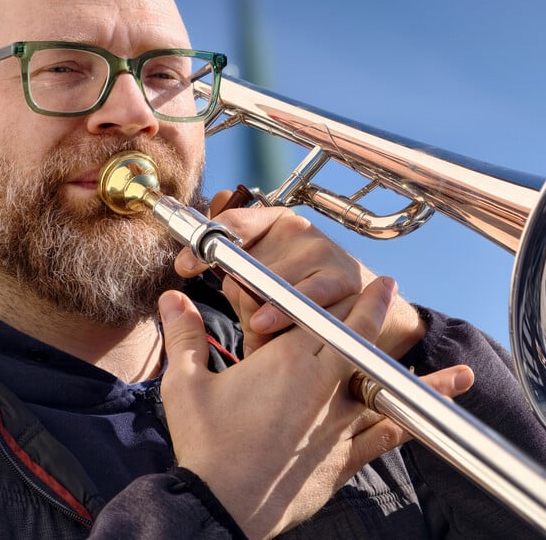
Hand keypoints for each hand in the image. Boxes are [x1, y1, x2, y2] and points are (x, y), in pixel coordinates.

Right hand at [159, 277, 473, 537]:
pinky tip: (434, 419)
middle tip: (391, 290)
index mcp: (287, 362)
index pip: (327, 318)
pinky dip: (412, 422)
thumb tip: (171, 299)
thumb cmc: (206, 446)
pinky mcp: (343, 458)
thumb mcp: (186, 386)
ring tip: (460, 372)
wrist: (219, 504)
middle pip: (360, 341)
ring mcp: (338, 423)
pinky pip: (385, 436)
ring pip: (386, 390)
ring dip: (422, 378)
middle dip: (378, 312)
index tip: (373, 281)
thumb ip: (184, 336)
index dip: (354, 298)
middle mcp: (322, 386)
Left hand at [175, 202, 425, 358]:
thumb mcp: (258, 282)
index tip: (185, 267)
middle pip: (252, 257)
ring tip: (258, 321)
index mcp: (272, 222)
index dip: (204, 245)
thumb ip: (230, 265)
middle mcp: (298, 230)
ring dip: (264, 303)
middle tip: (242, 306)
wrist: (360, 315)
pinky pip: (307, 295)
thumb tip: (189, 259)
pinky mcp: (343, 275)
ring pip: (276, 278)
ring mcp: (323, 250)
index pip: (231, 223)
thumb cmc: (299, 300)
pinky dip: (286, 312)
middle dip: (240, 286)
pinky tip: (270, 323)